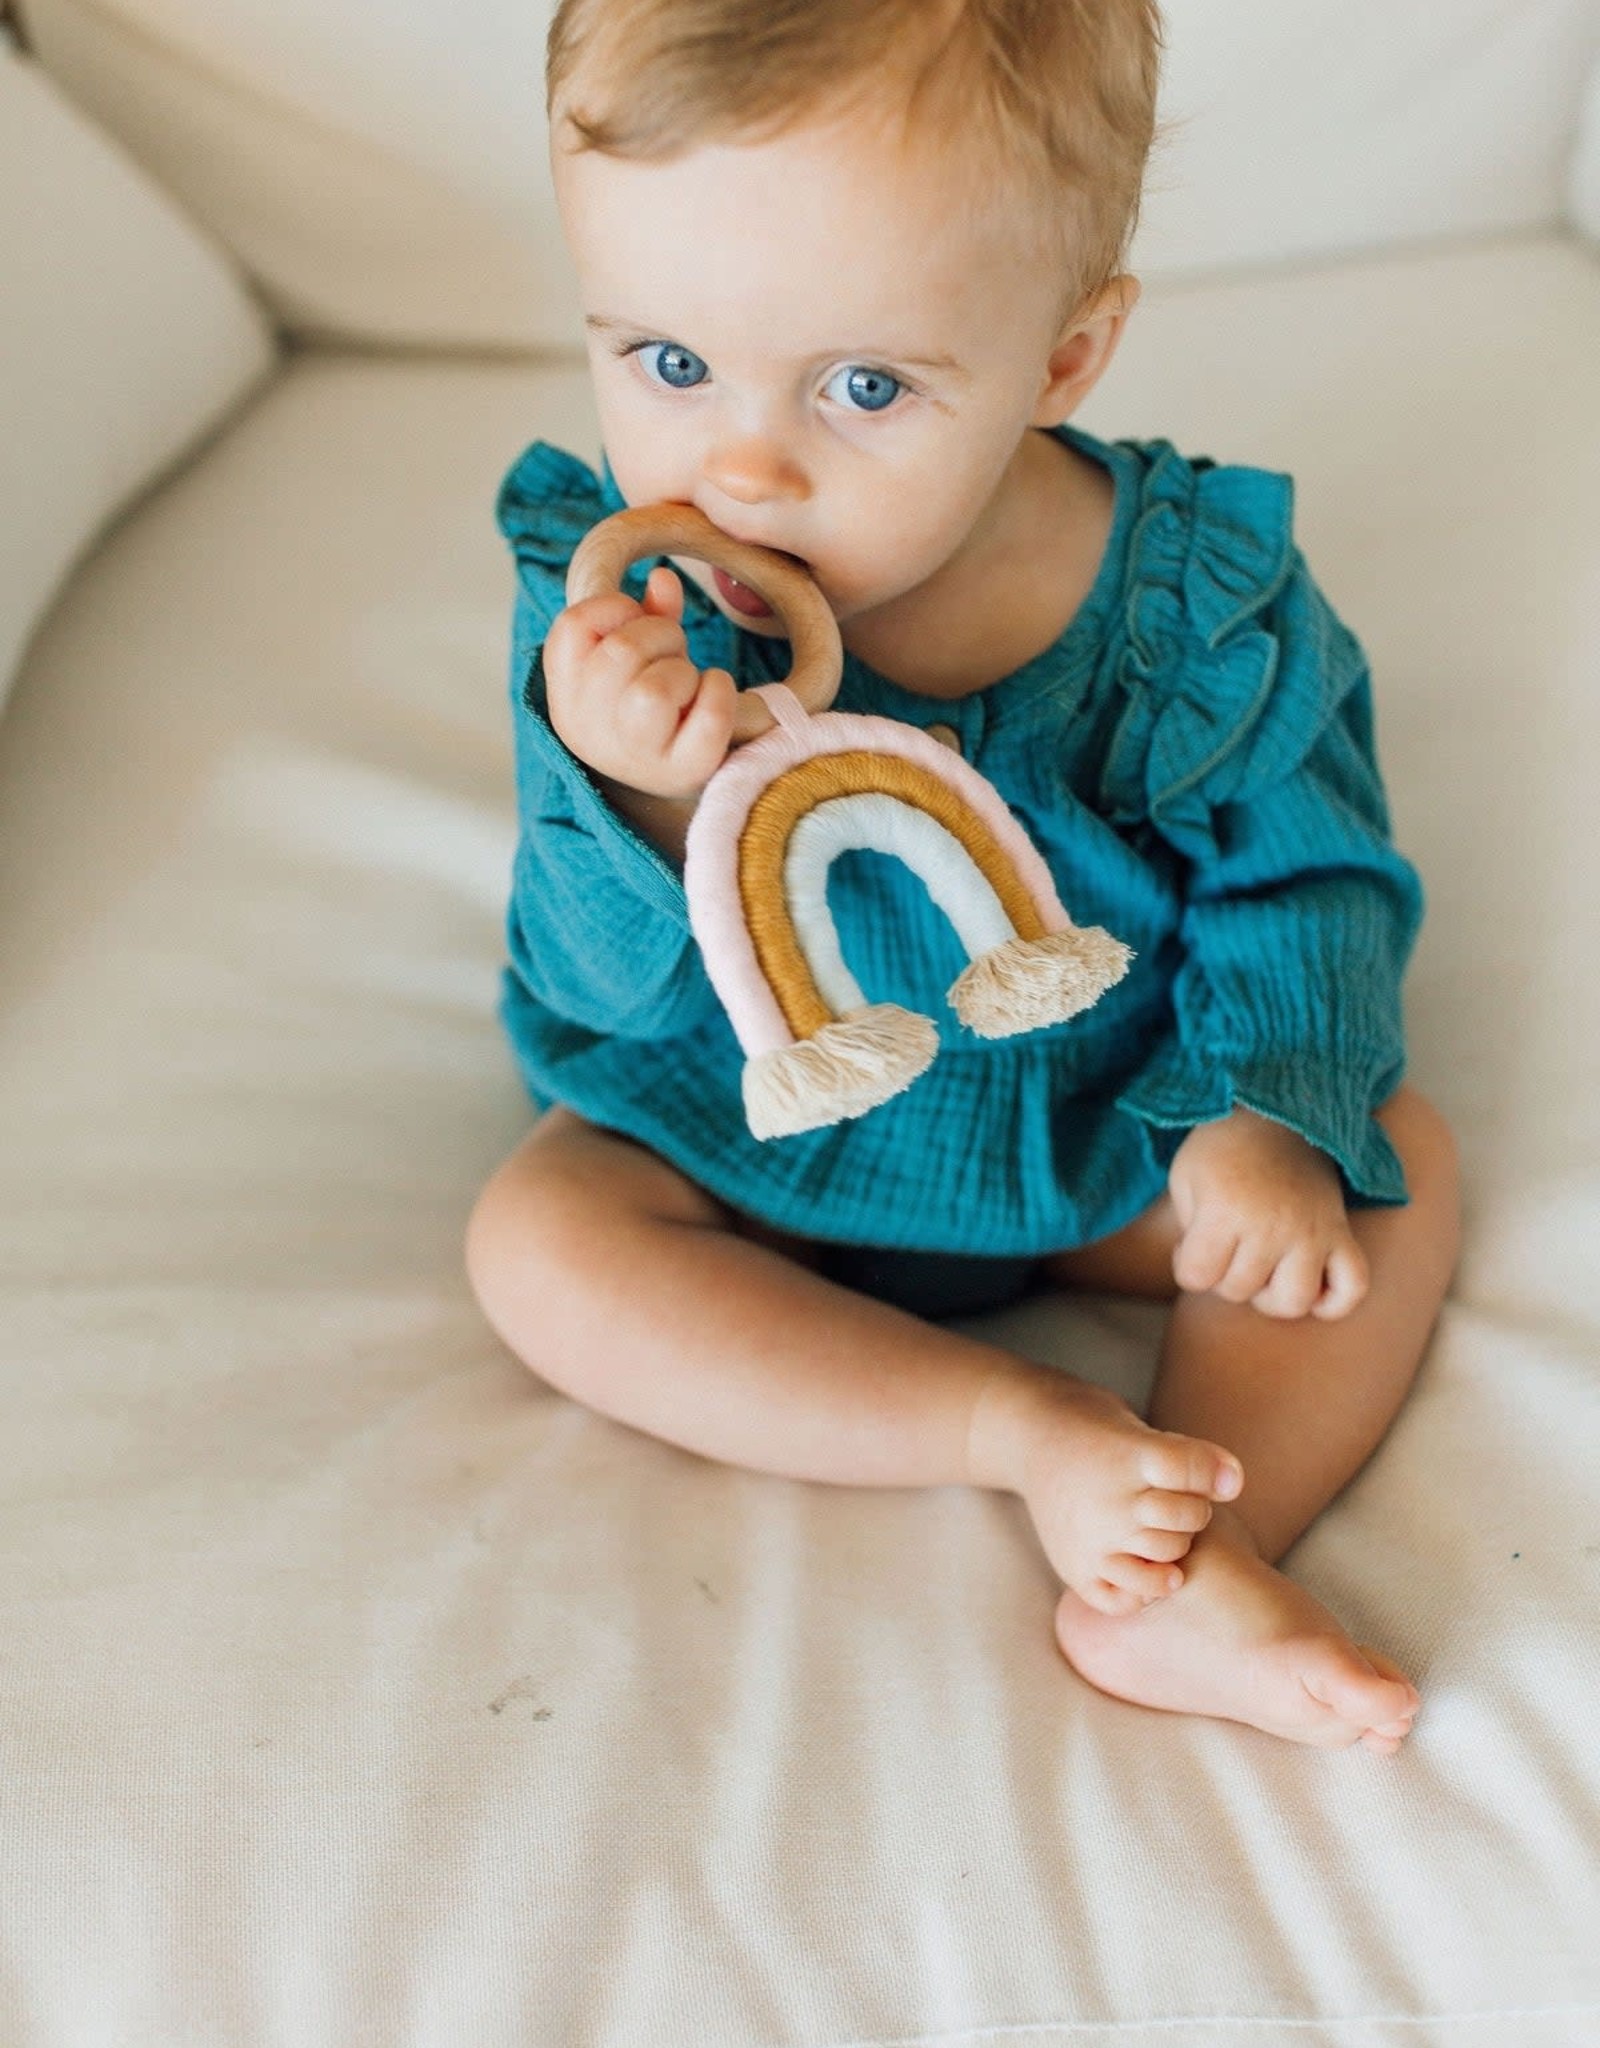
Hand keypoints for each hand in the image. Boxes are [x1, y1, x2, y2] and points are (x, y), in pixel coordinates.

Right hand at [543, 565, 737, 797]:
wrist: (664, 778)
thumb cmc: (644, 709)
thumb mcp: (632, 659)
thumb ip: (644, 615)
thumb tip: (663, 579)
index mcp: (566, 693)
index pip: (574, 625)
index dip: (615, 609)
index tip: (634, 622)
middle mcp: (588, 728)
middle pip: (622, 651)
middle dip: (661, 636)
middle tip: (672, 653)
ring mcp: (633, 755)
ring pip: (654, 690)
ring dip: (683, 670)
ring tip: (686, 684)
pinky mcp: (682, 771)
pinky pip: (709, 716)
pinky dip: (720, 692)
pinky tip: (714, 692)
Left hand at [1167, 1106, 1368, 1320]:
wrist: (1276, 1115)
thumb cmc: (1222, 1152)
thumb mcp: (1185, 1180)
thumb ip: (1188, 1232)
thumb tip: (1207, 1276)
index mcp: (1225, 1208)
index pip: (1196, 1277)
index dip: (1186, 1265)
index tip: (1192, 1242)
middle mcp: (1272, 1225)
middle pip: (1238, 1291)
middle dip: (1223, 1276)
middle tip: (1227, 1247)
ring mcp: (1312, 1231)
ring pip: (1292, 1302)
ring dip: (1270, 1297)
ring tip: (1263, 1271)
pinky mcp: (1341, 1234)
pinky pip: (1352, 1287)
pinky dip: (1334, 1301)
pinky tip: (1310, 1288)